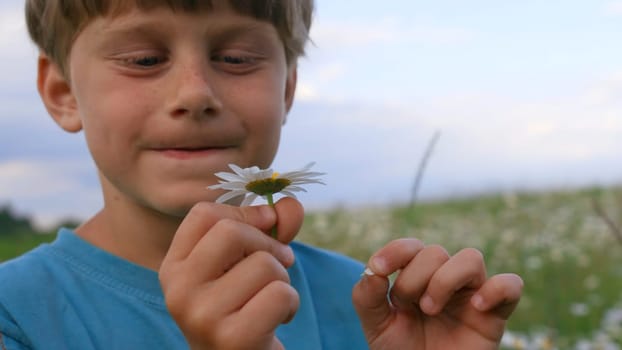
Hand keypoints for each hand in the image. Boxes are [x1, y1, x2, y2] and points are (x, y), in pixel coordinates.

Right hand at [159, 198, 303, 349]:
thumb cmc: (243, 306)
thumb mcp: (245, 263)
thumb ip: (268, 228)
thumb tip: (291, 205)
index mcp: (174, 267)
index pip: (204, 214)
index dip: (245, 214)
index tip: (266, 227)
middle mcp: (179, 290)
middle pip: (231, 232)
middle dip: (268, 243)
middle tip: (278, 263)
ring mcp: (202, 315)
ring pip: (264, 264)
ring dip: (282, 278)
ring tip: (271, 298)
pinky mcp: (233, 338)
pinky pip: (280, 294)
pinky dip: (291, 303)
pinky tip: (279, 318)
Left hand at [352, 239, 522, 349]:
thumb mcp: (376, 325)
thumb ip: (367, 296)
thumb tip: (373, 269)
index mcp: (416, 276)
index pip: (411, 247)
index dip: (395, 250)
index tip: (379, 268)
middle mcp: (444, 279)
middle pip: (436, 252)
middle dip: (415, 277)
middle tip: (409, 307)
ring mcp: (471, 294)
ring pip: (471, 257)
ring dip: (445, 279)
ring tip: (430, 308)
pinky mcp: (494, 314)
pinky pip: (510, 285)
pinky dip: (496, 289)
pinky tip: (476, 306)